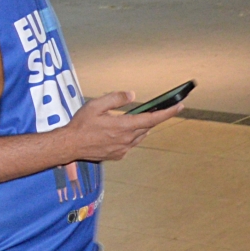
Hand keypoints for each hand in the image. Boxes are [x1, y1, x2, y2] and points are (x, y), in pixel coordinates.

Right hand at [60, 93, 184, 162]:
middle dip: (153, 117)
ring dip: (141, 127)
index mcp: (123, 126)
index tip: (179, 106)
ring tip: (135, 118)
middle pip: (147, 127)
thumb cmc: (80, 124)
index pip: (152, 119)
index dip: (168, 112)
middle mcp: (126, 140)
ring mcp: (122, 149)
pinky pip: (130, 144)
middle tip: (157, 108)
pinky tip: (119, 131)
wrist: (69, 146)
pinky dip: (130, 136)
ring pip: (139, 136)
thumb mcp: (96, 104)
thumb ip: (116, 98)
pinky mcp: (118, 155)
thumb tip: (132, 95)